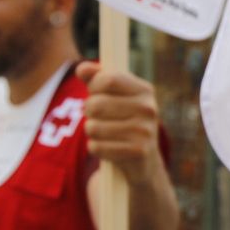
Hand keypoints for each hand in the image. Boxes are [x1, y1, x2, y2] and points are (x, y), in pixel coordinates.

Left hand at [76, 61, 161, 183]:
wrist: (143, 160)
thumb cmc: (123, 120)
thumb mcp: (113, 96)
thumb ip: (96, 78)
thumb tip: (81, 68)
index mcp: (145, 90)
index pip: (108, 79)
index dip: (94, 86)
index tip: (95, 92)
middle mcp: (148, 109)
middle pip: (96, 104)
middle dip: (88, 111)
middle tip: (97, 116)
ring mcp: (145, 132)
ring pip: (93, 128)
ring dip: (91, 131)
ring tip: (103, 133)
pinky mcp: (138, 153)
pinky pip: (97, 147)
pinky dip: (95, 148)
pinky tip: (107, 147)